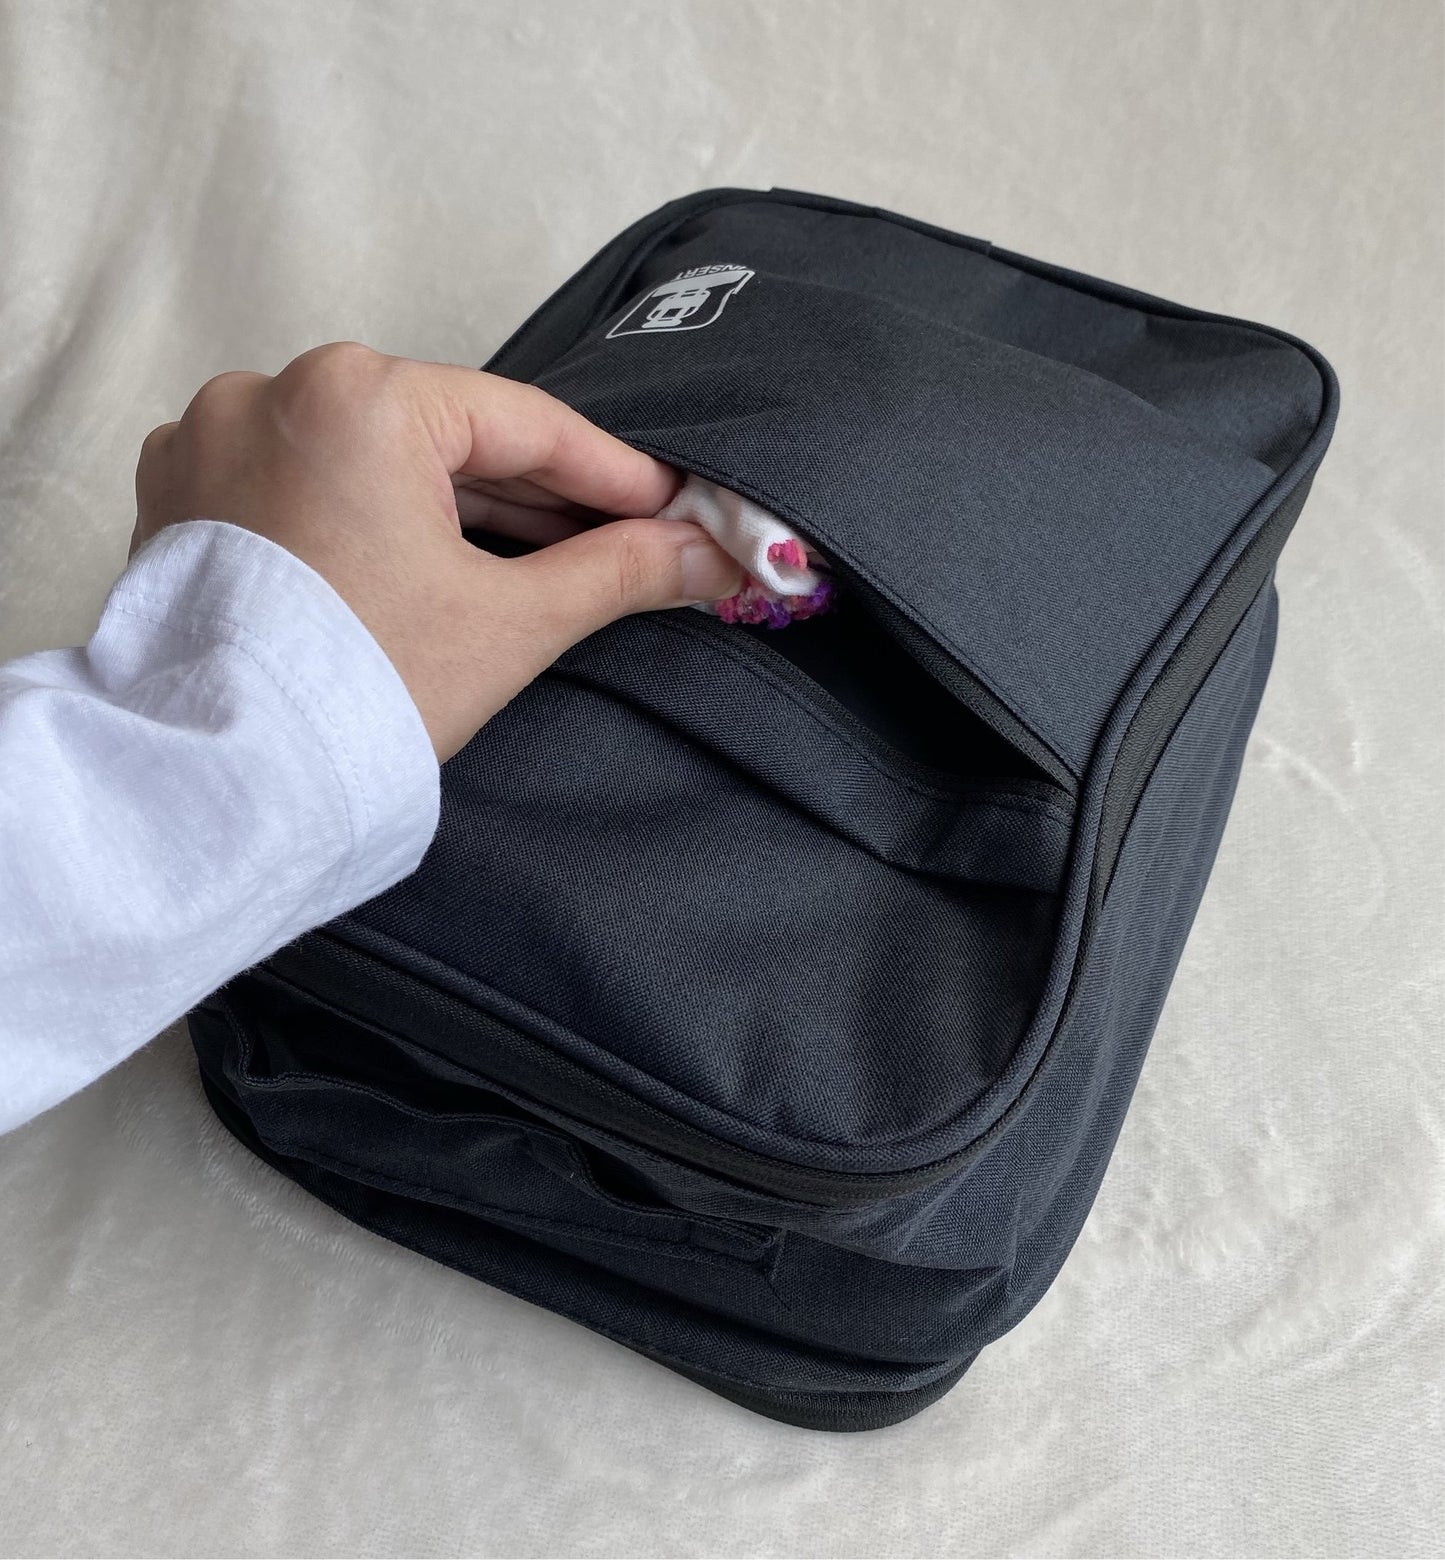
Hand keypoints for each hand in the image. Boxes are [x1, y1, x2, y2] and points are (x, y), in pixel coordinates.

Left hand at [132, 342, 741, 758]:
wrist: (219, 787)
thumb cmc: (357, 694)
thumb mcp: (510, 622)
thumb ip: (618, 570)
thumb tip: (708, 553)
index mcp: (354, 397)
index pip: (522, 422)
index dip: (612, 473)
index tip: (672, 504)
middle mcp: (270, 392)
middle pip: (448, 437)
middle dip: (539, 495)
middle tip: (625, 536)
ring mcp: (212, 438)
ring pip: (378, 460)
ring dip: (460, 506)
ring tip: (543, 555)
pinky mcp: (183, 492)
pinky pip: (312, 483)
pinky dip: (376, 515)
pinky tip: (434, 558)